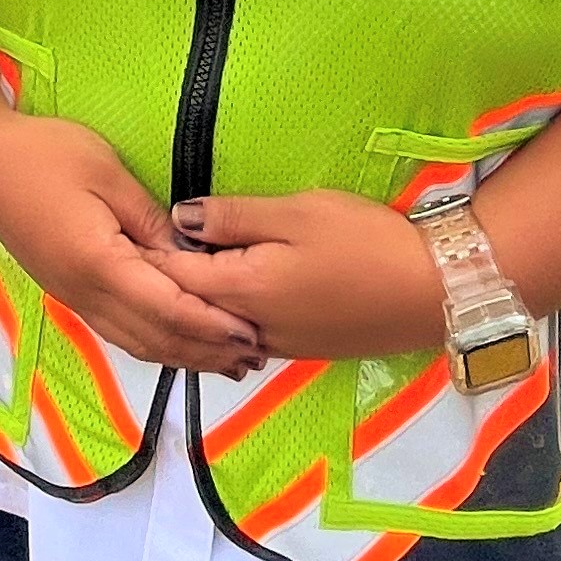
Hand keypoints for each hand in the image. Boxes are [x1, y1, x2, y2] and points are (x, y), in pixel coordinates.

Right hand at [0, 113, 269, 375]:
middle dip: (206, 351)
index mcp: (100, 262)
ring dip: (183, 356)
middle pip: (156, 337)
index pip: (168, 307)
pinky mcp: (67, 292)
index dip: (212, 324)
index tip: (250, 331)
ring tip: (226, 362)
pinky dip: (154, 344)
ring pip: (136, 342)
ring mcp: (73, 297)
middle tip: (253, 356)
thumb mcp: (108, 173)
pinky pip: (118, 331)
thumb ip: (152, 220)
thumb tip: (190, 255)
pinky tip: (175, 344)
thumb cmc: (46, 154)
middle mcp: (86, 292)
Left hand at [156, 190, 443, 363]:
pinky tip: (227, 292)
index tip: (126, 234)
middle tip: (141, 250)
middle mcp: (251, 329)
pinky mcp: (302, 348)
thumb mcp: (298, 212)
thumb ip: (233, 217)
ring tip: (177, 268)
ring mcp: (277, 345)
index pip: (172, 279)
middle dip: (164, 281)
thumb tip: (178, 219)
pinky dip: (226, 314)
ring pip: (217, 324)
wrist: (434, 292)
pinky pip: (245, 333)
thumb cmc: (366, 241)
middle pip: (190, 307)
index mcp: (243, 291)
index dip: (147, 256)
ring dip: (195, 301)